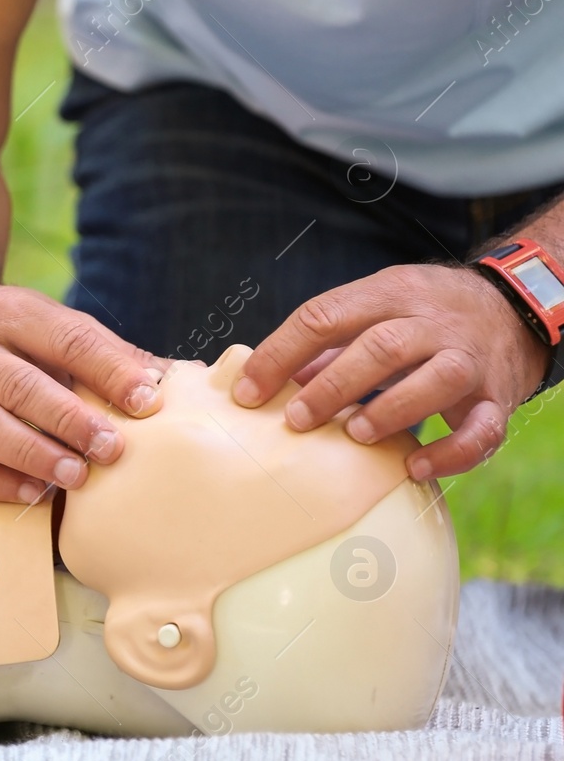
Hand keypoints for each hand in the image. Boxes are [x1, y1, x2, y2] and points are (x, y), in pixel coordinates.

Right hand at [0, 284, 166, 502]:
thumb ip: (108, 354)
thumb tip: (179, 379)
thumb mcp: (52, 324)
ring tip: (75, 476)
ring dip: (32, 453)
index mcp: (9, 314)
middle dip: (70, 420)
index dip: (109, 370)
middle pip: (20, 385)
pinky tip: (31, 493)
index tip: (149, 401)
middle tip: (113, 450)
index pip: (64, 339)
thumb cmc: (10, 336)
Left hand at [234, 264, 548, 479]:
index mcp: (390, 294)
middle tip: (295, 421)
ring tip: (354, 434)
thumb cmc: (420, 316)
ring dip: (391, 410)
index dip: (280, 353)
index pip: (325, 315)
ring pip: (438, 378)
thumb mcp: (374, 309)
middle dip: (333, 385)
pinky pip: (483, 429)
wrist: (513, 308)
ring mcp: (470, 359)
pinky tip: (412, 467)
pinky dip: (450, 453)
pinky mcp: (497, 398)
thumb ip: (324, 345)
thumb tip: (265, 382)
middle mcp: (433, 322)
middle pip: (382, 346)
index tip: (247, 392)